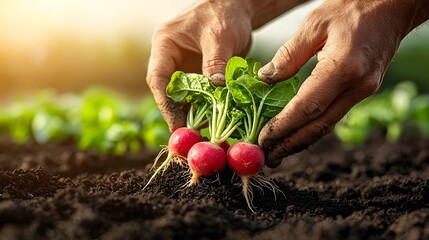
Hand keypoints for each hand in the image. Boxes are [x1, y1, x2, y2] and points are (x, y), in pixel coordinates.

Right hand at [146, 0, 252, 131]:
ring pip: (184, 96)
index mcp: (165, 45)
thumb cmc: (223, 13)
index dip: (165, 104)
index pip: (158, 78)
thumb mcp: (219, 37)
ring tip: (204, 132)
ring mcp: (185, 67)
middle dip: (179, 113)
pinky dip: (205, 107)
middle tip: (191, 134)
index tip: (177, 124)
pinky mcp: (199, 73)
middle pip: (169, 92)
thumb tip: (217, 90)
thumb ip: (216, 63)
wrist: (237, 7)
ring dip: (193, 113)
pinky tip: (213, 120)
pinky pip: (199, 94)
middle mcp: (171, 58)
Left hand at [257, 0, 428, 166]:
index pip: (307, 107)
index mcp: (343, 68)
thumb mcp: (314, 24)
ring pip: (328, 125)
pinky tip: (298, 134)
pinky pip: (334, 115)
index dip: (283, 127)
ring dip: (302, 142)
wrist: (391, 7)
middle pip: (318, 126)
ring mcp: (364, 91)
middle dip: (291, 144)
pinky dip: (314, 128)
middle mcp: (357, 86)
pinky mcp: (364, 91)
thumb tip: (265, 79)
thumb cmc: (351, 8)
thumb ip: (289, 55)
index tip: (263, 139)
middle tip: (268, 157)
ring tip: (279, 151)